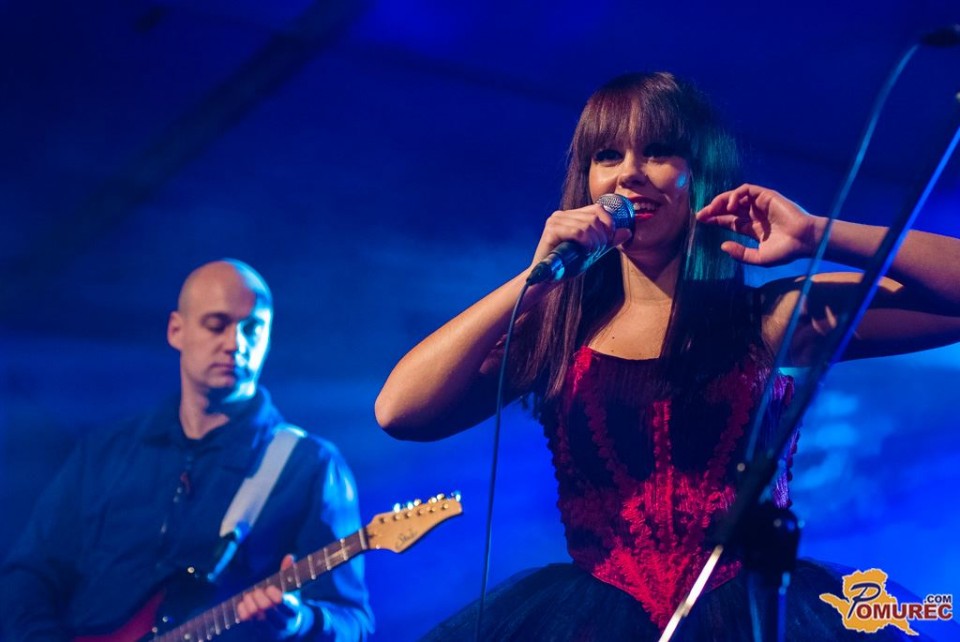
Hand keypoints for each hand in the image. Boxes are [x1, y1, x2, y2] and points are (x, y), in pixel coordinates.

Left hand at [237, 554, 304, 637]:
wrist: (288, 628)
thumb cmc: (288, 604)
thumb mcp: (292, 590)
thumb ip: (289, 574)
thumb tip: (289, 557)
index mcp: (292, 610)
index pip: (284, 603)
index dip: (275, 594)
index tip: (270, 588)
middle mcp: (280, 621)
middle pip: (267, 608)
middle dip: (260, 595)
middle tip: (258, 591)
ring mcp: (268, 627)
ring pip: (255, 614)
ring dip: (250, 601)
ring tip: (250, 595)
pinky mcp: (256, 630)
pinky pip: (245, 619)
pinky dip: (242, 609)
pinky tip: (244, 603)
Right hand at [530, 203, 632, 268]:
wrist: (547, 280)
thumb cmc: (567, 266)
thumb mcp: (593, 252)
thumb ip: (608, 241)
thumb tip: (627, 231)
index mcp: (571, 216)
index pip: (598, 209)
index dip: (609, 223)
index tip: (608, 241)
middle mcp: (562, 214)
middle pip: (595, 217)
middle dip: (603, 236)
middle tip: (597, 251)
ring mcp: (555, 221)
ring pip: (588, 224)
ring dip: (595, 242)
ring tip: (589, 253)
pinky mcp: (551, 230)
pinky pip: (578, 232)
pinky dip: (586, 243)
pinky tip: (584, 252)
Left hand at [695, 184, 822, 265]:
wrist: (805, 241)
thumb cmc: (786, 251)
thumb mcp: (758, 258)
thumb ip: (741, 253)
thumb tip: (723, 245)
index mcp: (752, 228)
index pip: (729, 221)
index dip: (714, 219)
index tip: (701, 220)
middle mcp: (754, 215)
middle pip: (728, 208)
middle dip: (713, 210)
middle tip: (700, 215)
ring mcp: (760, 205)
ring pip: (735, 197)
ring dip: (721, 201)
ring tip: (711, 209)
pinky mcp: (767, 196)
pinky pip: (747, 190)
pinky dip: (736, 194)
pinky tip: (730, 205)